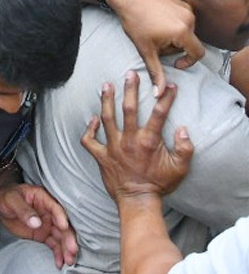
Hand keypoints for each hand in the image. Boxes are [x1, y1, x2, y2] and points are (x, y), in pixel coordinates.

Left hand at [0, 180, 78, 268]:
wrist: (2, 206)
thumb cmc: (7, 197)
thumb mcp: (11, 200)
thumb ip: (23, 210)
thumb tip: (36, 223)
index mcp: (44, 199)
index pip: (55, 208)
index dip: (61, 217)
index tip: (64, 227)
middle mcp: (50, 213)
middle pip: (63, 226)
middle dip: (68, 238)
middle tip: (72, 250)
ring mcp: (48, 225)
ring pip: (61, 238)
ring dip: (66, 249)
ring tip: (69, 261)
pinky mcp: (44, 235)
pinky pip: (54, 245)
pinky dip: (58, 254)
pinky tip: (60, 263)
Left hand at [81, 74, 192, 202]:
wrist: (137, 200)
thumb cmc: (159, 184)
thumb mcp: (180, 168)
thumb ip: (185, 148)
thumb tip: (183, 129)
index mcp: (149, 141)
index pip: (159, 114)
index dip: (165, 98)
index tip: (170, 85)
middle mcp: (129, 141)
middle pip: (129, 109)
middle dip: (130, 89)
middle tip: (130, 73)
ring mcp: (113, 147)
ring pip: (107, 119)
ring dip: (106, 101)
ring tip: (106, 85)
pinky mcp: (101, 156)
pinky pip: (89, 141)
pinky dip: (89, 129)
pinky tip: (92, 119)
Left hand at [102, 0, 203, 95]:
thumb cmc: (134, 20)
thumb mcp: (145, 49)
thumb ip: (156, 71)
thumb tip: (160, 93)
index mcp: (183, 32)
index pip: (198, 53)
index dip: (187, 62)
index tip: (174, 63)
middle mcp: (190, 19)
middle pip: (189, 43)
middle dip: (174, 48)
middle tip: (154, 44)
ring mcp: (186, 8)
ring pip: (185, 31)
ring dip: (172, 36)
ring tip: (153, 31)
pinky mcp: (181, 1)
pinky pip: (182, 19)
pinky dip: (172, 24)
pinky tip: (155, 21)